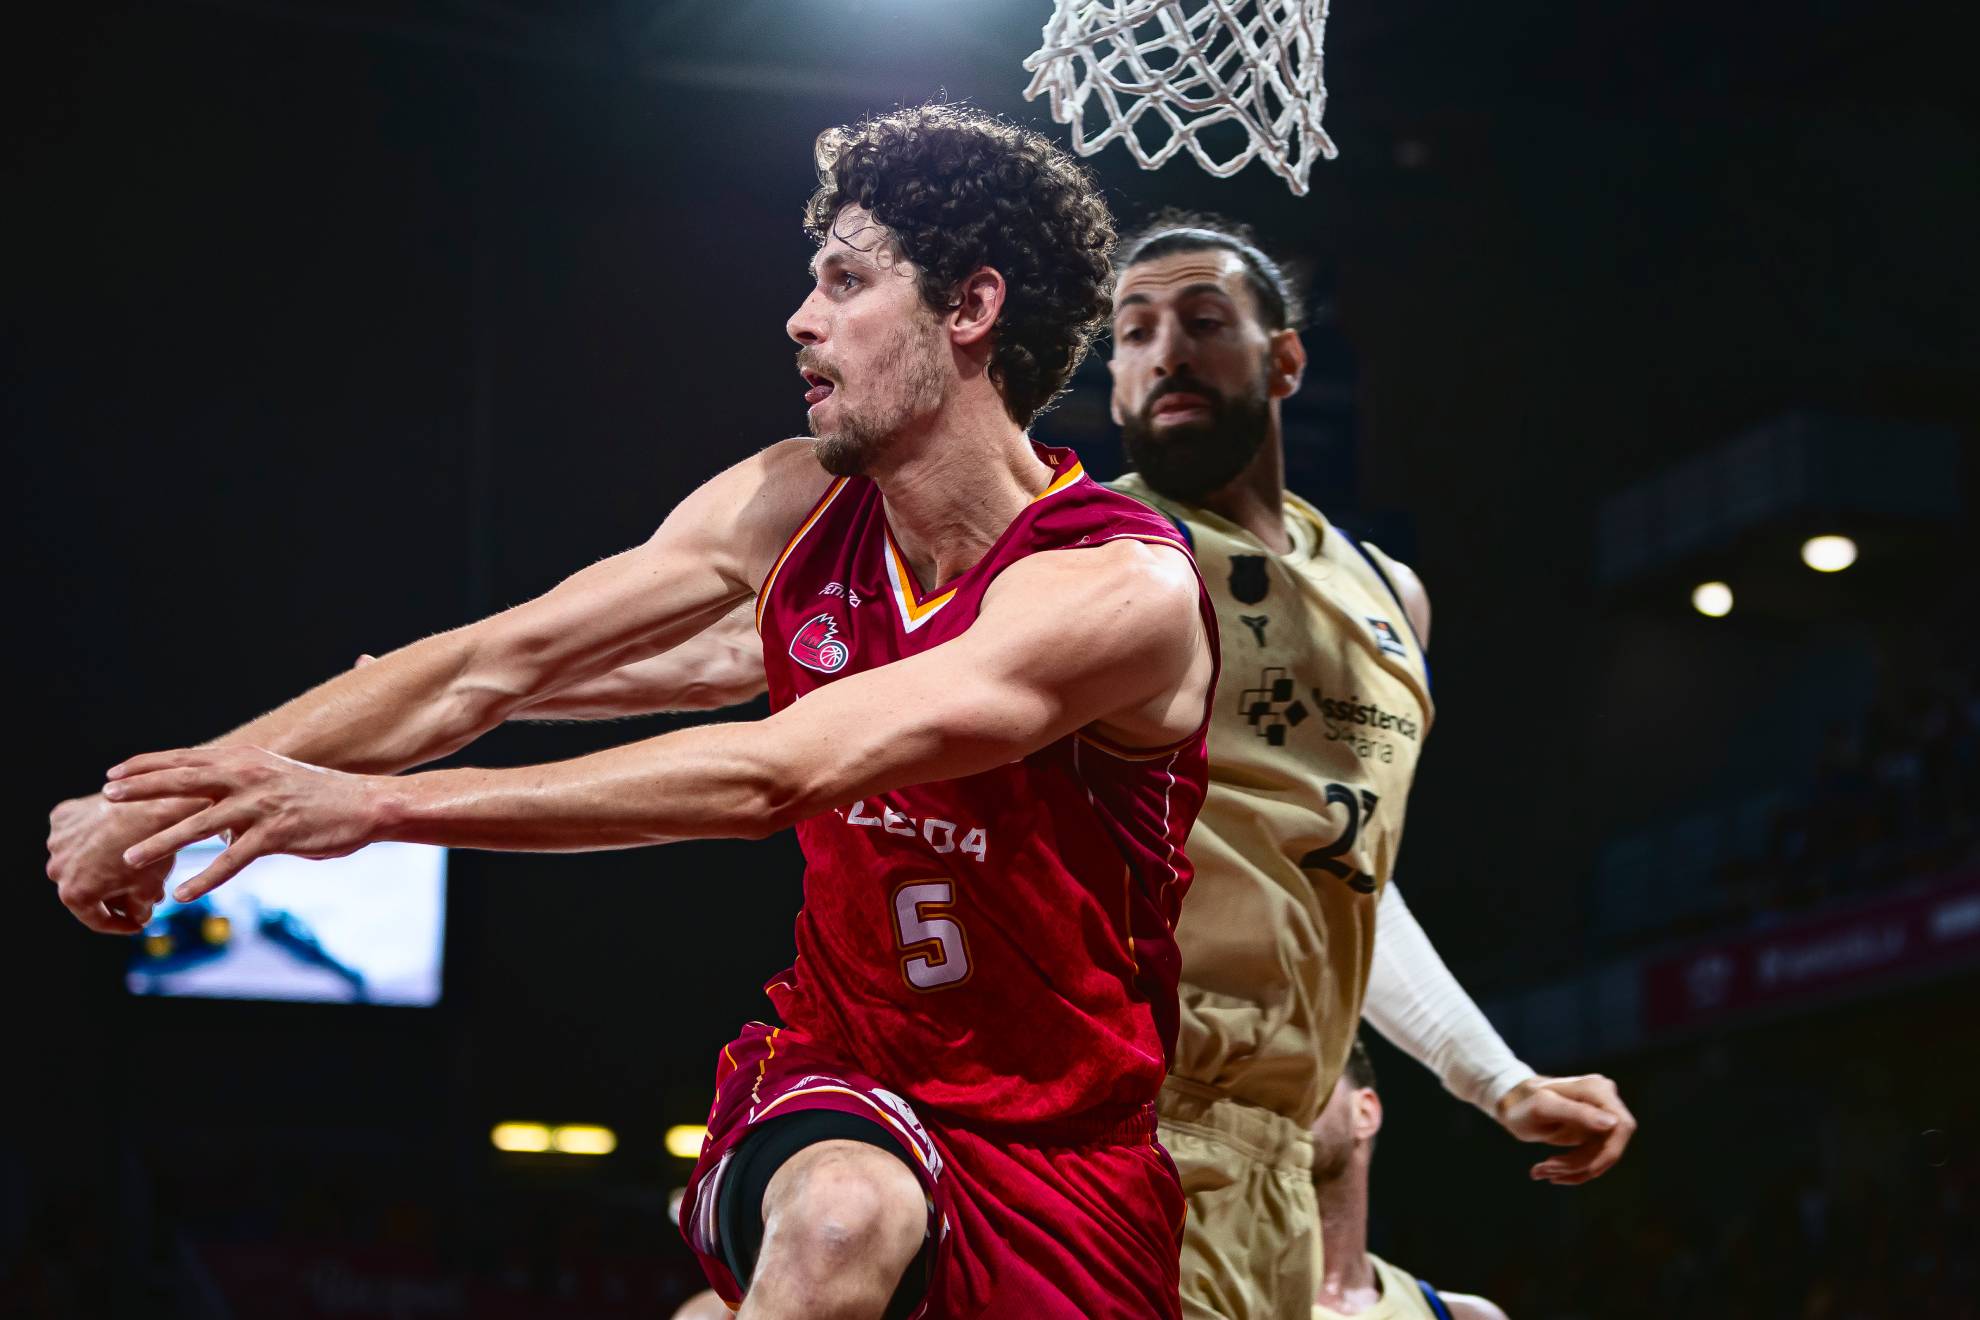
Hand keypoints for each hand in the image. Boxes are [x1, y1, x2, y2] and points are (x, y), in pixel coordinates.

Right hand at [47, 792, 181, 933]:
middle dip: (112, 896)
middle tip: (137, 896)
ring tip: (128, 867)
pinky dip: (89, 839)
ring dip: (98, 866)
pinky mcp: (61, 816)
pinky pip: (74, 834)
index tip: (137, 925)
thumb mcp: (150, 889)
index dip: (121, 926)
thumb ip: (139, 911)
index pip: (96, 920)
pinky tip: (113, 840)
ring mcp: (56, 841)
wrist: (150, 804)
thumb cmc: (151, 849)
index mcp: (74, 893)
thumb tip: (138, 917)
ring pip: (78, 860)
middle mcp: (57, 869)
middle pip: (85, 890)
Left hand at [102, 746, 386, 901]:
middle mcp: (249, 775)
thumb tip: (212, 820)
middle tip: (107, 798)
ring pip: (199, 825)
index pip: (186, 759)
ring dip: (161, 844)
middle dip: (142, 790)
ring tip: (130, 860)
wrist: (367, 803)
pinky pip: (233, 860)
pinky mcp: (277, 834)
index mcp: (246, 759)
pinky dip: (207, 879)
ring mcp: (262, 804)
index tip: (114, 774)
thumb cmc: (320, 796)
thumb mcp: (274, 781)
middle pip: (183, 781)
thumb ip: (239, 794)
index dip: (147, 766)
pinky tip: (184, 895)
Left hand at [1493, 1073, 1636, 1184]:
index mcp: (1597, 1090)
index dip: (1608, 1151)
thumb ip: (1577, 1113)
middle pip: (1611, 1145)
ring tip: (1540, 1171)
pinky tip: (1549, 1172)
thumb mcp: (1544, 1108)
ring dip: (1573, 1170)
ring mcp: (1601, 1116)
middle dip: (1582, 1164)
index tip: (1578, 1165)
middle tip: (1547, 1169)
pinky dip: (1573, 1170)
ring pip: (1601, 1156)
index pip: (1622, 1126)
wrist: (1513, 1104)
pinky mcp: (1595, 1132)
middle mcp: (1604, 1100)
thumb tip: (1613, 1123)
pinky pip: (1594, 1158)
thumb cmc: (1523, 1102)